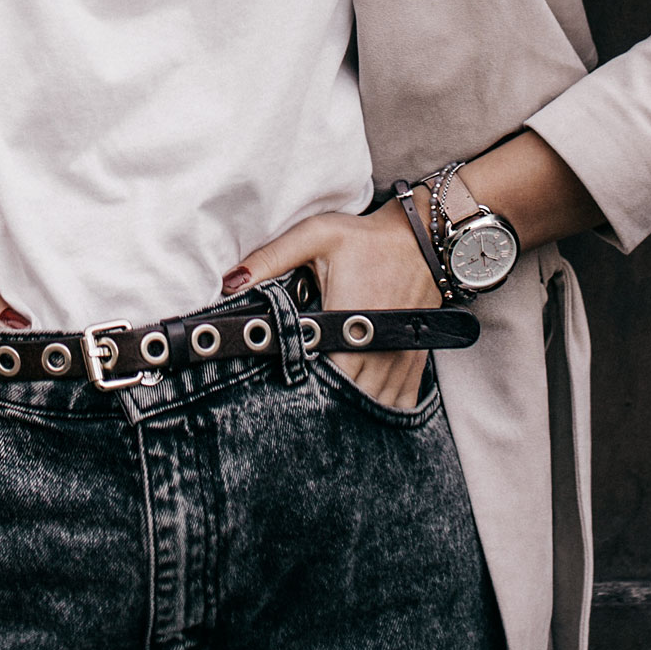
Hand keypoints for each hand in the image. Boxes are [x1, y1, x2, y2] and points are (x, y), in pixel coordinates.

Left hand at [222, 203, 439, 411]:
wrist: (422, 238)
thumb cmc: (365, 238)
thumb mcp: (315, 236)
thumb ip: (271, 258)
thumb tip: (229, 283)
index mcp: (348, 323)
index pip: (324, 381)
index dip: (303, 392)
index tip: (283, 394)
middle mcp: (378, 349)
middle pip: (348, 401)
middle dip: (324, 406)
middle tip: (297, 408)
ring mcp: (400, 360)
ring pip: (375, 407)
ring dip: (353, 413)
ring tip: (327, 411)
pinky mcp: (415, 362)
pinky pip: (399, 402)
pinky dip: (379, 409)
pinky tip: (360, 409)